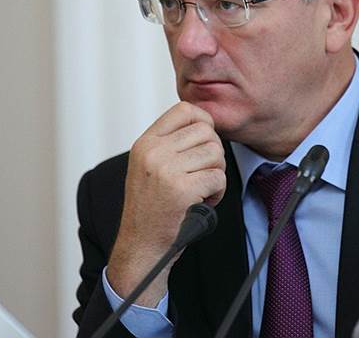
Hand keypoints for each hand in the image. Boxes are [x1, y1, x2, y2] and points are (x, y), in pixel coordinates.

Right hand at [107, 102, 225, 305]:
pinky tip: (203, 203)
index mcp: (145, 143)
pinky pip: (218, 178)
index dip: (203, 122)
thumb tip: (205, 122)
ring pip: (216, 154)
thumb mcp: (149, 167)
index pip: (185, 110)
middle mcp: (153, 152)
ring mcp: (166, 170)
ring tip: (201, 191)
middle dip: (213, 155)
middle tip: (203, 175)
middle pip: (206, 132)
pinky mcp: (181, 190)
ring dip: (216, 175)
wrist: (141, 247)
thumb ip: (170, 143)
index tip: (204, 142)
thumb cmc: (151, 209)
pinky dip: (218, 193)